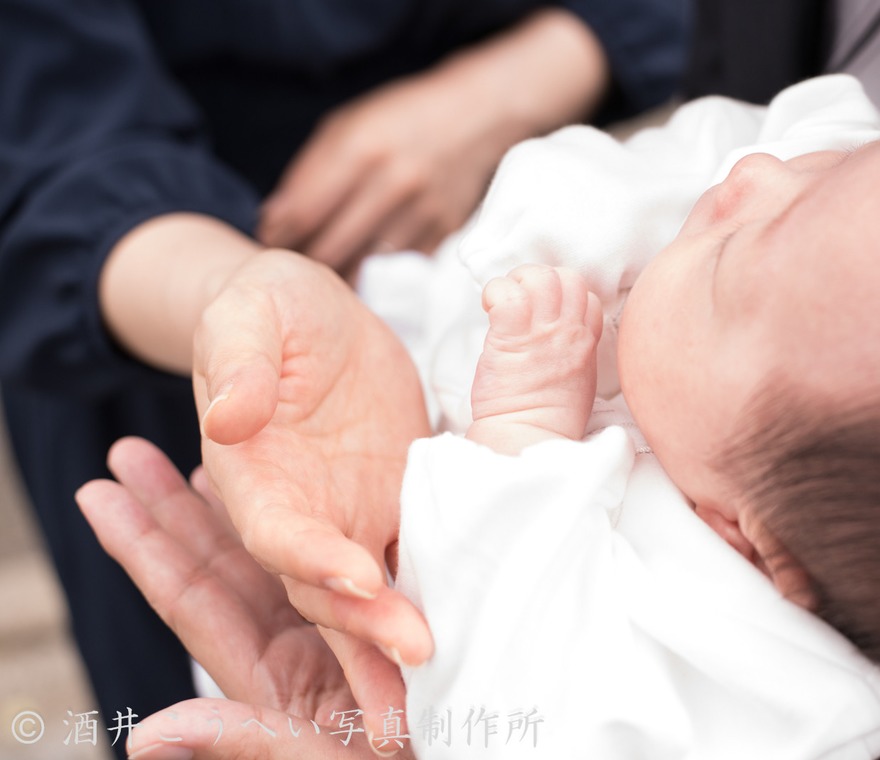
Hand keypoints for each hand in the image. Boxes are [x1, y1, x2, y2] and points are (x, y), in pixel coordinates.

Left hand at [75, 438, 413, 757]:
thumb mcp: (311, 758)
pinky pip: (334, 557)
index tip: (101, 494)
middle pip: (219, 566)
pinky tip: (291, 489)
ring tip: (196, 459)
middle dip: (171, 512)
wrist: (471, 743)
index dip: (145, 546)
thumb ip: (241, 740)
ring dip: (230, 506)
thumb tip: (145, 738)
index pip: (192, 599)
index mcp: (269, 675)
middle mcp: (294, 646)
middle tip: (131, 455)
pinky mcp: (379, 615)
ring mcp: (334, 632)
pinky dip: (307, 520)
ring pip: (270, 555)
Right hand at [193, 248, 433, 666]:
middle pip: (331, 585)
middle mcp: (303, 513)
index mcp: (256, 478)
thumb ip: (239, 362)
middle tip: (419, 653)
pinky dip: (447, 587)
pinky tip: (482, 618)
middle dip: (369, 623)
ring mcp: (354, 513)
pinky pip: (424, 551)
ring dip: (406, 628)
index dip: (313, 560)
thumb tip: (229, 414)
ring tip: (450, 670)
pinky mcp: (401, 501)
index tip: (357, 576)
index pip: (280, 533)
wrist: (312, 319)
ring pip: (379, 586)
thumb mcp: (247, 316)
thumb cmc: (268, 310)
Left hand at [257, 67, 501, 269]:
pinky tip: (364, 259)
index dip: (279, 235)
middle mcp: (394, 182)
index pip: (305, 211)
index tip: (269, 241)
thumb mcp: (349, 125)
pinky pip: (396, 266)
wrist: (475, 117)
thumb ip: (310, 170)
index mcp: (362, 147)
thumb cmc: (400, 118)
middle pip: (331, 247)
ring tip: (325, 264)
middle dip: (304, 259)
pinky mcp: (443, 232)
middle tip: (293, 260)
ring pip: (363, 265)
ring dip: (338, 271)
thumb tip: (274, 221)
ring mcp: (422, 211)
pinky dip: (375, 268)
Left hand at [468, 265, 601, 453]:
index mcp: (586, 344)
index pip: (588, 296)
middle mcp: (569, 333)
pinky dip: (494, 291)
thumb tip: (554, 332)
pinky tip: (487, 307)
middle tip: (519, 300)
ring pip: (540, 277)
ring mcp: (542, 333)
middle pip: (569, 277)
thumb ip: (571, 350)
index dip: (564, 295)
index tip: (543, 312)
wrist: (527, 438)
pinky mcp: (511, 337)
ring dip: (516, 281)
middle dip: (540, 278)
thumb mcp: (577, 380)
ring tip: (503, 301)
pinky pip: (506, 293)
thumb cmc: (545, 418)